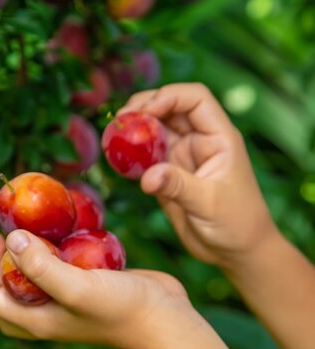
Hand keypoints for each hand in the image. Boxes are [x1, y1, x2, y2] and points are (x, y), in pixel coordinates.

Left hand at [0, 231, 198, 348]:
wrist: (165, 319)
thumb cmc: (120, 309)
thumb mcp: (76, 287)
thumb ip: (41, 266)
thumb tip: (11, 238)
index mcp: (37, 320)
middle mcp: (48, 312)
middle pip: (7, 293)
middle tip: (10, 236)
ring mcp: (69, 301)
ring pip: (34, 280)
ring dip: (28, 255)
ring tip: (35, 228)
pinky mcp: (88, 288)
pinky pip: (61, 269)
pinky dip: (56, 252)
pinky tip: (67, 233)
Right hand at [119, 83, 276, 269]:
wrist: (236, 251)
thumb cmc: (236, 224)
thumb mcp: (209, 204)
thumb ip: (178, 186)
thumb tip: (147, 176)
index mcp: (219, 137)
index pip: (195, 99)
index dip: (169, 97)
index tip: (144, 113)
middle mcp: (199, 141)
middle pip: (170, 108)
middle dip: (144, 108)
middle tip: (120, 121)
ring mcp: (182, 157)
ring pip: (155, 130)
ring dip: (134, 130)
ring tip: (113, 136)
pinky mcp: (168, 175)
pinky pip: (146, 157)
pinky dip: (131, 154)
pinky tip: (116, 158)